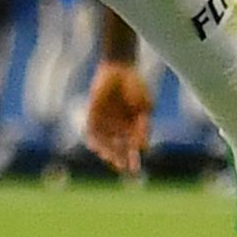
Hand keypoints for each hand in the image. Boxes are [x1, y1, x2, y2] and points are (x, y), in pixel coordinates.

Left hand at [79, 58, 156, 175]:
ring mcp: (106, 123)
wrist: (119, 68)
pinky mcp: (93, 115)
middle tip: (121, 167)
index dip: (133, 160)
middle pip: (119, 150)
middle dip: (120, 159)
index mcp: (134, 128)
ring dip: (107, 153)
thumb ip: (144, 126)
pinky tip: (95, 147)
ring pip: (105, 144)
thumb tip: (143, 147)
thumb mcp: (145, 106)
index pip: (133, 149)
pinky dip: (93, 140)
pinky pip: (91, 132)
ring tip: (109, 158)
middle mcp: (119, 129)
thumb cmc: (136, 86)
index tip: (134, 169)